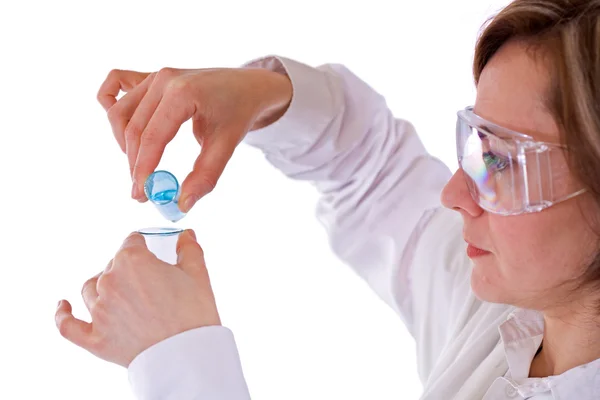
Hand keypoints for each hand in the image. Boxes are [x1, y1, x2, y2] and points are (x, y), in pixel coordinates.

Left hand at [55, 229, 219, 366]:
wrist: (187, 354)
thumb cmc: (193, 313)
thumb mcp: (197, 274)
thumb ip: (189, 249)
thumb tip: (186, 235)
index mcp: (132, 261)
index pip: (131, 243)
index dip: (143, 248)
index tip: (151, 253)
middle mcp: (110, 282)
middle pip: (112, 265)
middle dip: (128, 269)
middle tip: (149, 282)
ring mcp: (98, 311)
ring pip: (91, 289)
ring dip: (103, 286)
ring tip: (120, 293)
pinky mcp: (94, 338)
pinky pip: (68, 325)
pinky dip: (63, 314)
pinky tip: (63, 306)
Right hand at [97, 66, 291, 211]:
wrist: (247, 86)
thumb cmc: (238, 113)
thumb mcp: (226, 145)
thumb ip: (205, 176)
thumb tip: (182, 204)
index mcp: (183, 92)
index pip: (152, 137)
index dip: (143, 169)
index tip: (141, 195)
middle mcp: (163, 79)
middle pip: (133, 129)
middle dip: (134, 164)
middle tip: (142, 192)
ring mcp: (155, 75)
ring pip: (120, 113)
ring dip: (123, 143)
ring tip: (141, 166)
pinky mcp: (151, 76)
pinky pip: (117, 85)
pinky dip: (114, 107)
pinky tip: (123, 131)